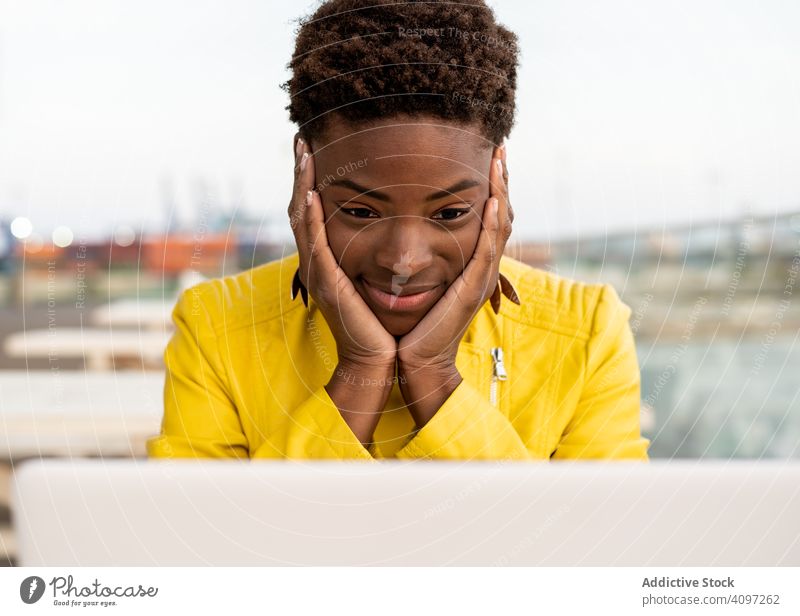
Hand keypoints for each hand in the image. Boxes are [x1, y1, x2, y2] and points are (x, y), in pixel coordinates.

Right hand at [288, 135, 397, 368]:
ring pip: (302, 221)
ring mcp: (318, 274)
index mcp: (329, 262)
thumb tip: (389, 237)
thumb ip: (374, 262)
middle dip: (301, 174)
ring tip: (303, 153)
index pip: (314, 214)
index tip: (314, 152)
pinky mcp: (327, 284)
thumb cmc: (381, 326)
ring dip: (301, 185)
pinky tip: (311, 193)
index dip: (311, 183)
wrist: (377, 361)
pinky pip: (314, 244)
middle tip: (300, 141)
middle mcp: (318, 264)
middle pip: (301, 210)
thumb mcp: (375, 285)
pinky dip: (310, 217)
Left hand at [396, 144, 513, 426]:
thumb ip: (417, 261)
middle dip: (501, 181)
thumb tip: (400, 236)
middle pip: (499, 215)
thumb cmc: (409, 325)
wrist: (413, 361)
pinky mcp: (472, 290)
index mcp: (467, 266)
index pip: (484, 218)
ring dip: (502, 191)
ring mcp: (480, 279)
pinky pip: (488, 250)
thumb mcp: (416, 285)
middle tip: (500, 148)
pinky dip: (493, 222)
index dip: (489, 188)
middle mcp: (480, 269)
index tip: (485, 156)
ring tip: (501, 160)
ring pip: (499, 226)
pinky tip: (494, 198)